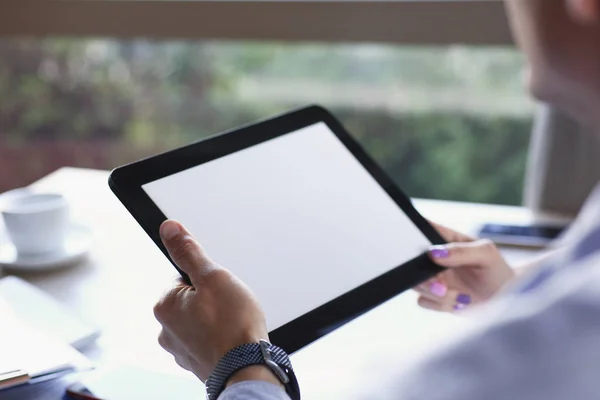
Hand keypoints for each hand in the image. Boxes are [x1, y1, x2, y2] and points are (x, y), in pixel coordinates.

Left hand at [153, 220, 278, 386]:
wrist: (248, 369)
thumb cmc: (233, 326)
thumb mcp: (214, 276)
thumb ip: (190, 252)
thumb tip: (169, 229)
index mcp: (165, 306)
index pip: (184, 277)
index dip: (207, 279)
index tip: (220, 288)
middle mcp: (166, 330)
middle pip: (193, 300)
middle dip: (212, 300)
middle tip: (231, 306)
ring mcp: (181, 350)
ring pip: (201, 321)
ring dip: (216, 320)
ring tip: (234, 324)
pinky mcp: (197, 363)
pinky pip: (208, 340)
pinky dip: (220, 338)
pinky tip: (233, 339)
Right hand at [414, 222, 515, 311]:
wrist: (508, 299)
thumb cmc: (498, 270)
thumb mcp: (486, 254)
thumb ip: (460, 251)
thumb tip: (433, 252)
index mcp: (446, 240)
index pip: (422, 229)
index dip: (413, 236)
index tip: (425, 254)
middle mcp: (436, 258)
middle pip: (412, 263)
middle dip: (426, 278)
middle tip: (441, 285)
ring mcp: (434, 278)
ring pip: (416, 284)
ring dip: (436, 294)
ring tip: (459, 296)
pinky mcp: (436, 297)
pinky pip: (424, 301)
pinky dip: (440, 305)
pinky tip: (458, 302)